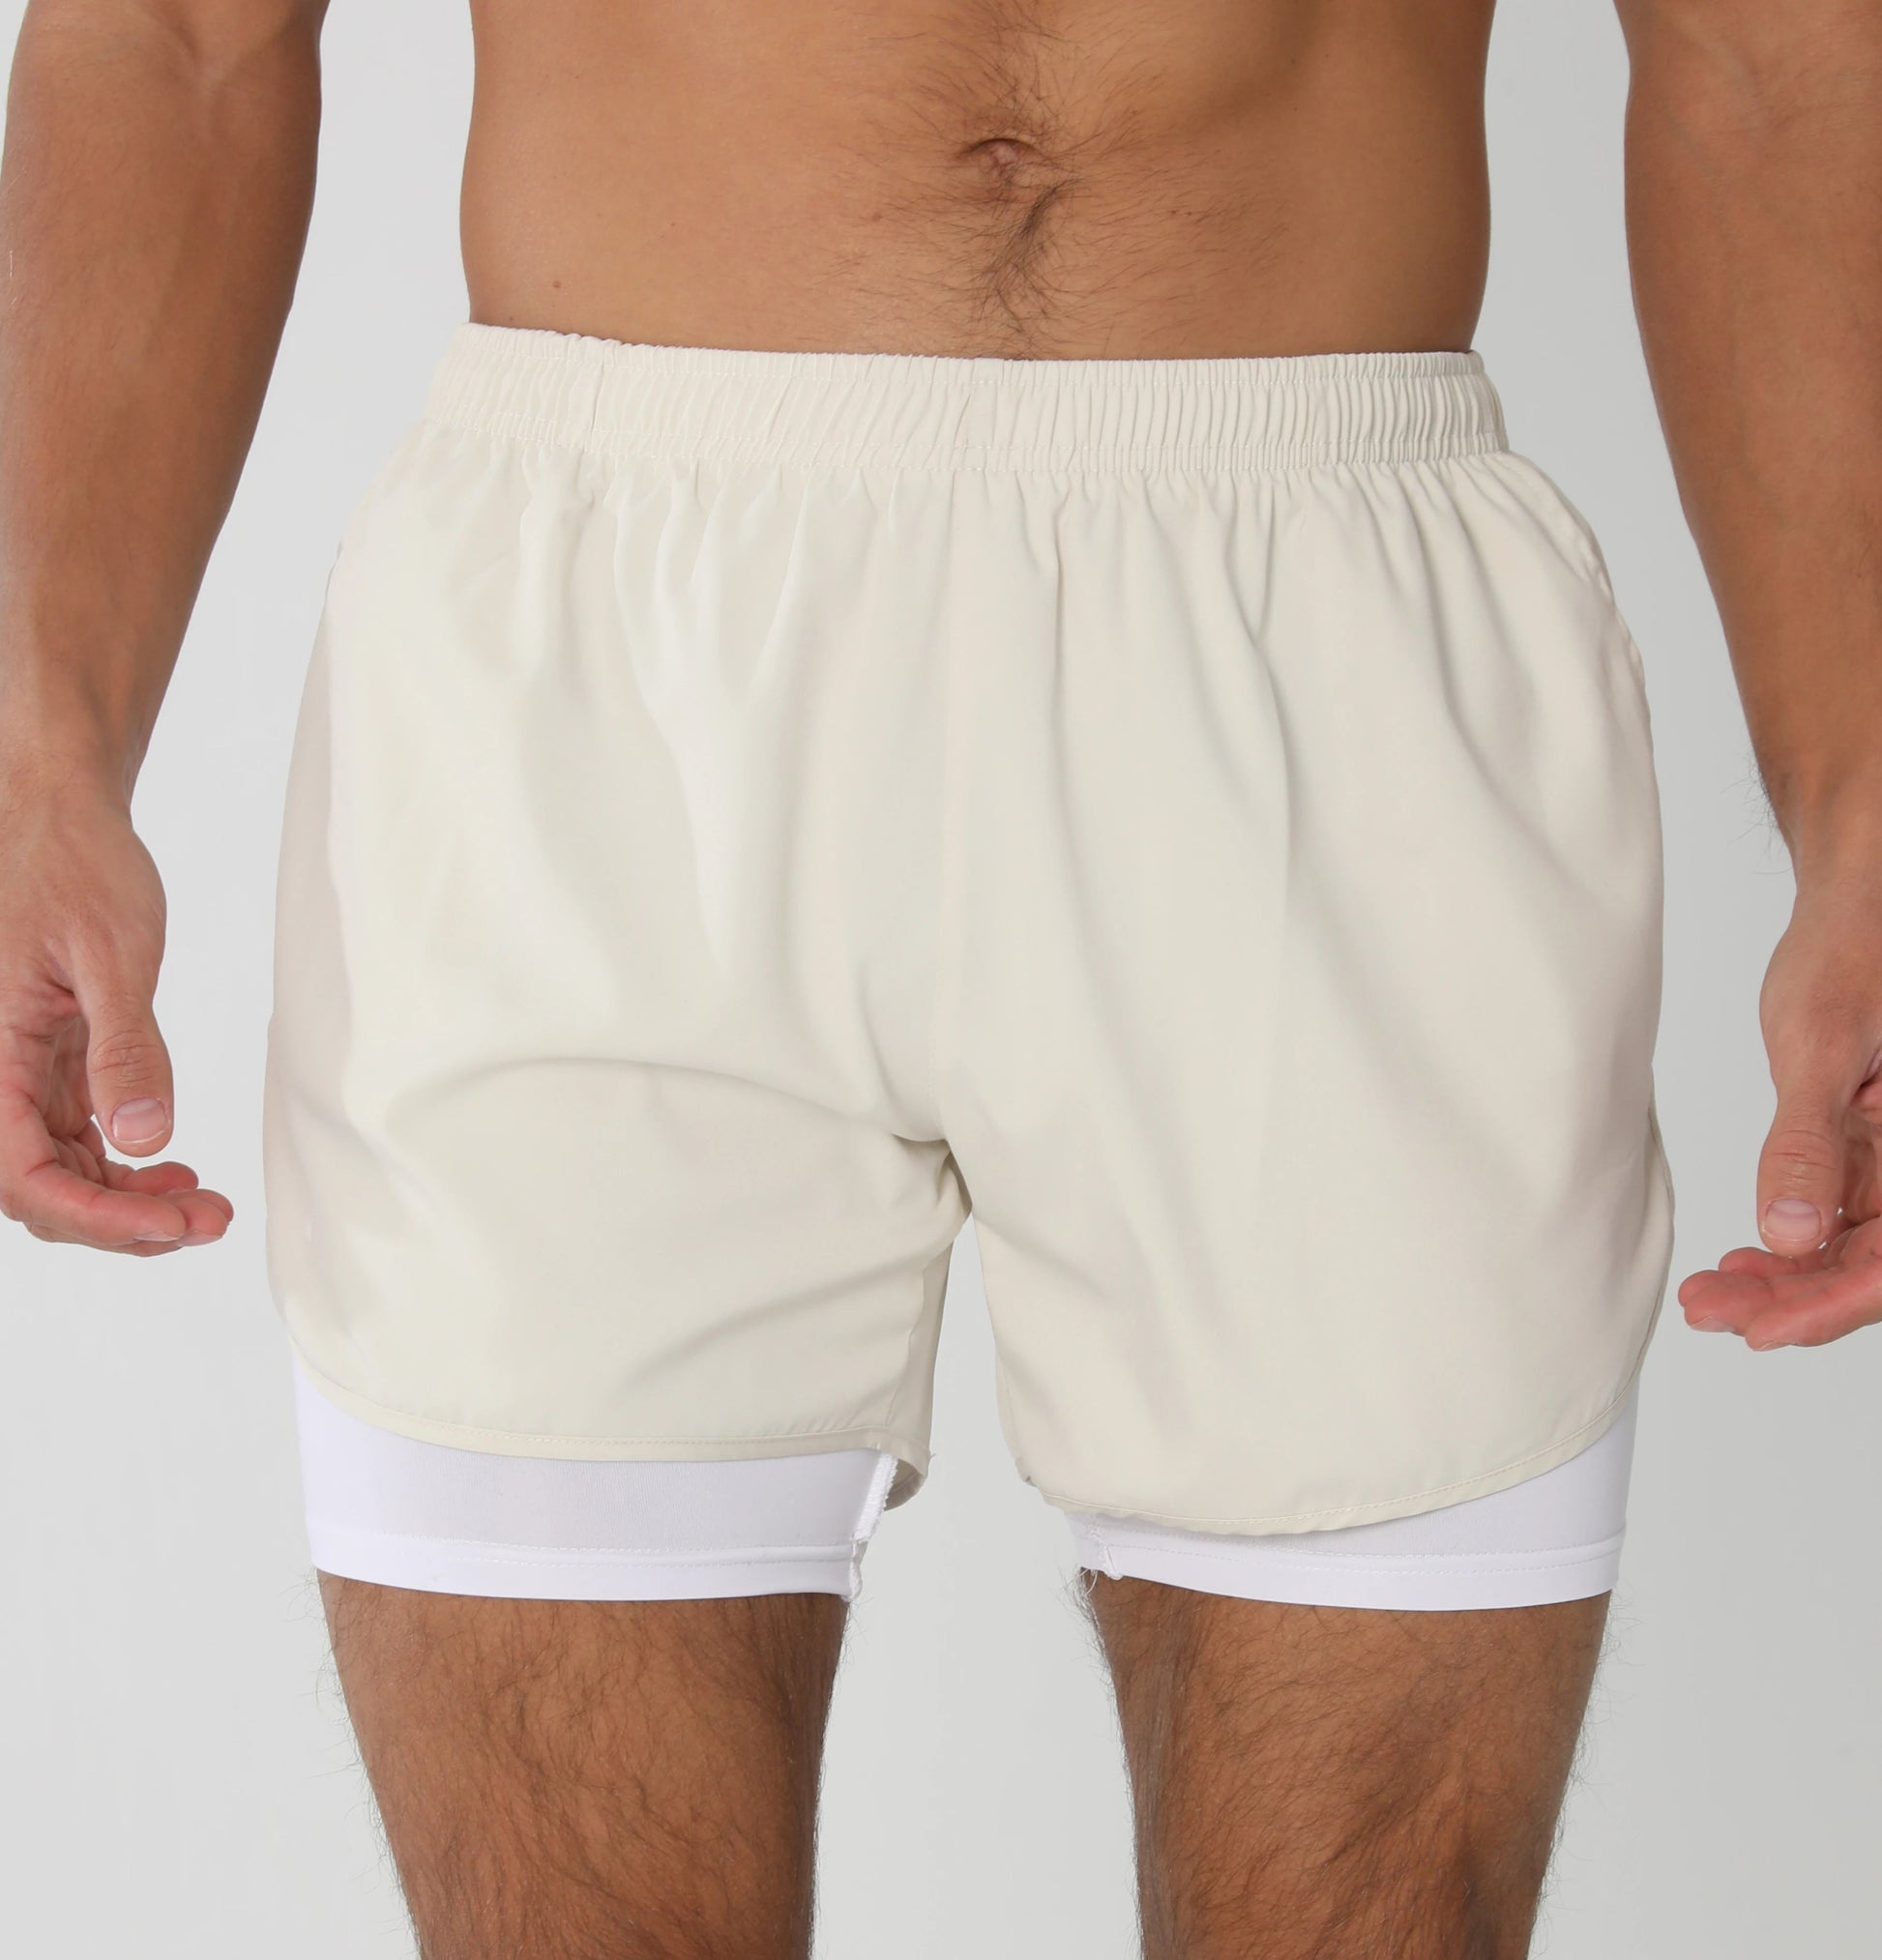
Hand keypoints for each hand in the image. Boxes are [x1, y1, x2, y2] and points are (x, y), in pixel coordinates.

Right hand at [0, 749, 231, 1253]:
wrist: (61, 815)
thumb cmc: (75, 867)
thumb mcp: (113, 956)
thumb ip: (125, 1051)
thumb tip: (143, 1137)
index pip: (24, 1177)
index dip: (98, 1218)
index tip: (172, 1226)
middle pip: (40, 1191)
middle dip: (123, 1224)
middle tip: (209, 1222)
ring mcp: (19, 1074)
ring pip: (58, 1174)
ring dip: (128, 1203)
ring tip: (203, 1206)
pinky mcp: (49, 1065)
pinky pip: (72, 1141)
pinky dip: (122, 1167)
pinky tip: (172, 1167)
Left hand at [1678, 872, 1881, 1347]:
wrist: (1853, 910)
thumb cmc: (1851, 955)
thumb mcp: (1821, 1048)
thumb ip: (1809, 1145)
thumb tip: (1788, 1236)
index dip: (1833, 1306)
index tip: (1763, 1331)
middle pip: (1872, 1266)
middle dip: (1792, 1301)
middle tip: (1709, 1310)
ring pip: (1852, 1251)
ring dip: (1784, 1281)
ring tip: (1708, 1295)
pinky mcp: (1874, 1156)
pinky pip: (1842, 1220)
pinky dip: (1791, 1246)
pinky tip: (1741, 1261)